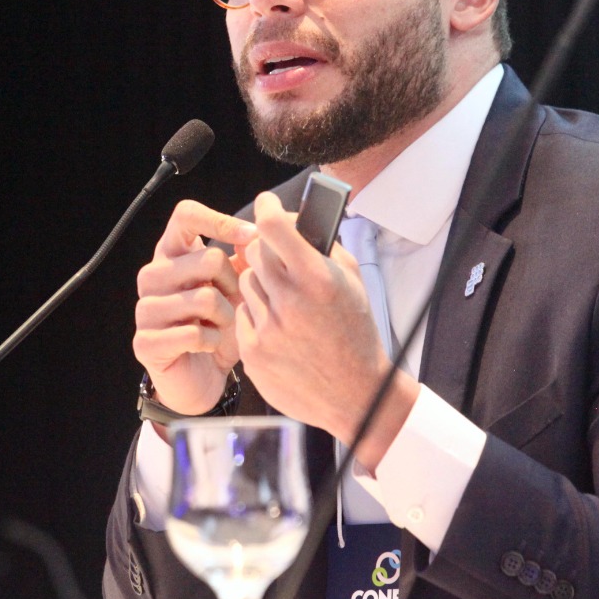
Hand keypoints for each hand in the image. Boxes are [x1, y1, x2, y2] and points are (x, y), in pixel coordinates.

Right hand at [133, 199, 258, 414]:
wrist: (202, 377)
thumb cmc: (221, 326)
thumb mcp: (239, 288)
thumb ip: (248, 257)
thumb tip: (270, 225)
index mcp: (172, 253)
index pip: (186, 215)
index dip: (220, 221)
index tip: (250, 236)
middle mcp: (153, 275)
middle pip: (209, 259)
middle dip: (237, 286)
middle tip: (236, 304)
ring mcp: (145, 308)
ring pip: (205, 298)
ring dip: (227, 318)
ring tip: (222, 327)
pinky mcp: (145, 341)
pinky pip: (194, 334)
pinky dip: (213, 342)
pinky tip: (209, 346)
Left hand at [236, 192, 417, 465]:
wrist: (355, 395)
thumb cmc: (355, 333)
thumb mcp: (351, 282)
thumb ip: (323, 247)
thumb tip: (293, 219)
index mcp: (319, 279)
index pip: (275, 227)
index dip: (267, 208)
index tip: (267, 204)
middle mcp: (291, 302)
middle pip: (255, 251)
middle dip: (266, 249)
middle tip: (277, 256)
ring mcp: (268, 329)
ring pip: (246, 282)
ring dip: (261, 284)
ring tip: (285, 300)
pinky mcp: (253, 352)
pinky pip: (242, 314)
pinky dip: (257, 315)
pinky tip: (279, 327)